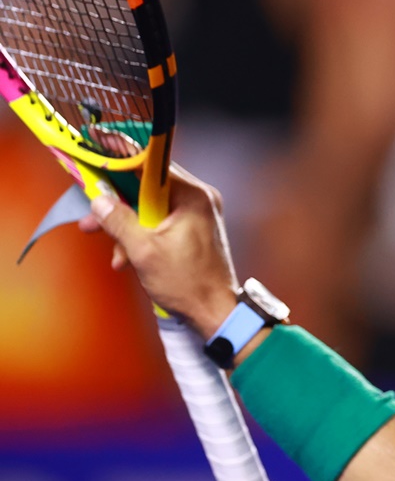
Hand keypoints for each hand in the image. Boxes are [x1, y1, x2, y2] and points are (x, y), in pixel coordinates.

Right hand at [81, 166, 238, 336]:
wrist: (216, 312)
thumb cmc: (188, 284)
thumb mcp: (144, 251)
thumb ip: (119, 222)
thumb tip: (99, 201)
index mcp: (194, 196)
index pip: (151, 167)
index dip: (121, 169)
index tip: (98, 172)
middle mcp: (200, 199)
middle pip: (148, 190)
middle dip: (118, 209)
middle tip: (92, 221)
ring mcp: (199, 215)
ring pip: (152, 210)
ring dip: (129, 230)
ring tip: (115, 252)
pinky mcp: (194, 230)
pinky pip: (161, 223)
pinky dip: (144, 238)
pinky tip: (129, 259)